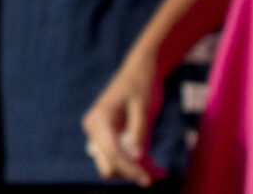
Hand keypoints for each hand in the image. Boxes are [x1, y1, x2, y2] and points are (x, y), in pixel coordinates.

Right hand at [81, 43, 160, 185]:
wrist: (139, 70)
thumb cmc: (141, 84)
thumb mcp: (143, 107)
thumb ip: (138, 132)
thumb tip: (135, 157)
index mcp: (100, 118)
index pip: (112, 153)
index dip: (129, 169)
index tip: (148, 181)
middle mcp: (94, 128)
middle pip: (108, 165)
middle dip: (130, 172)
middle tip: (156, 173)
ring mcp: (100, 134)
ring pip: (113, 165)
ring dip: (133, 170)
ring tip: (157, 169)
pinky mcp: (109, 137)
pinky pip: (119, 158)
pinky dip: (134, 164)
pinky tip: (153, 165)